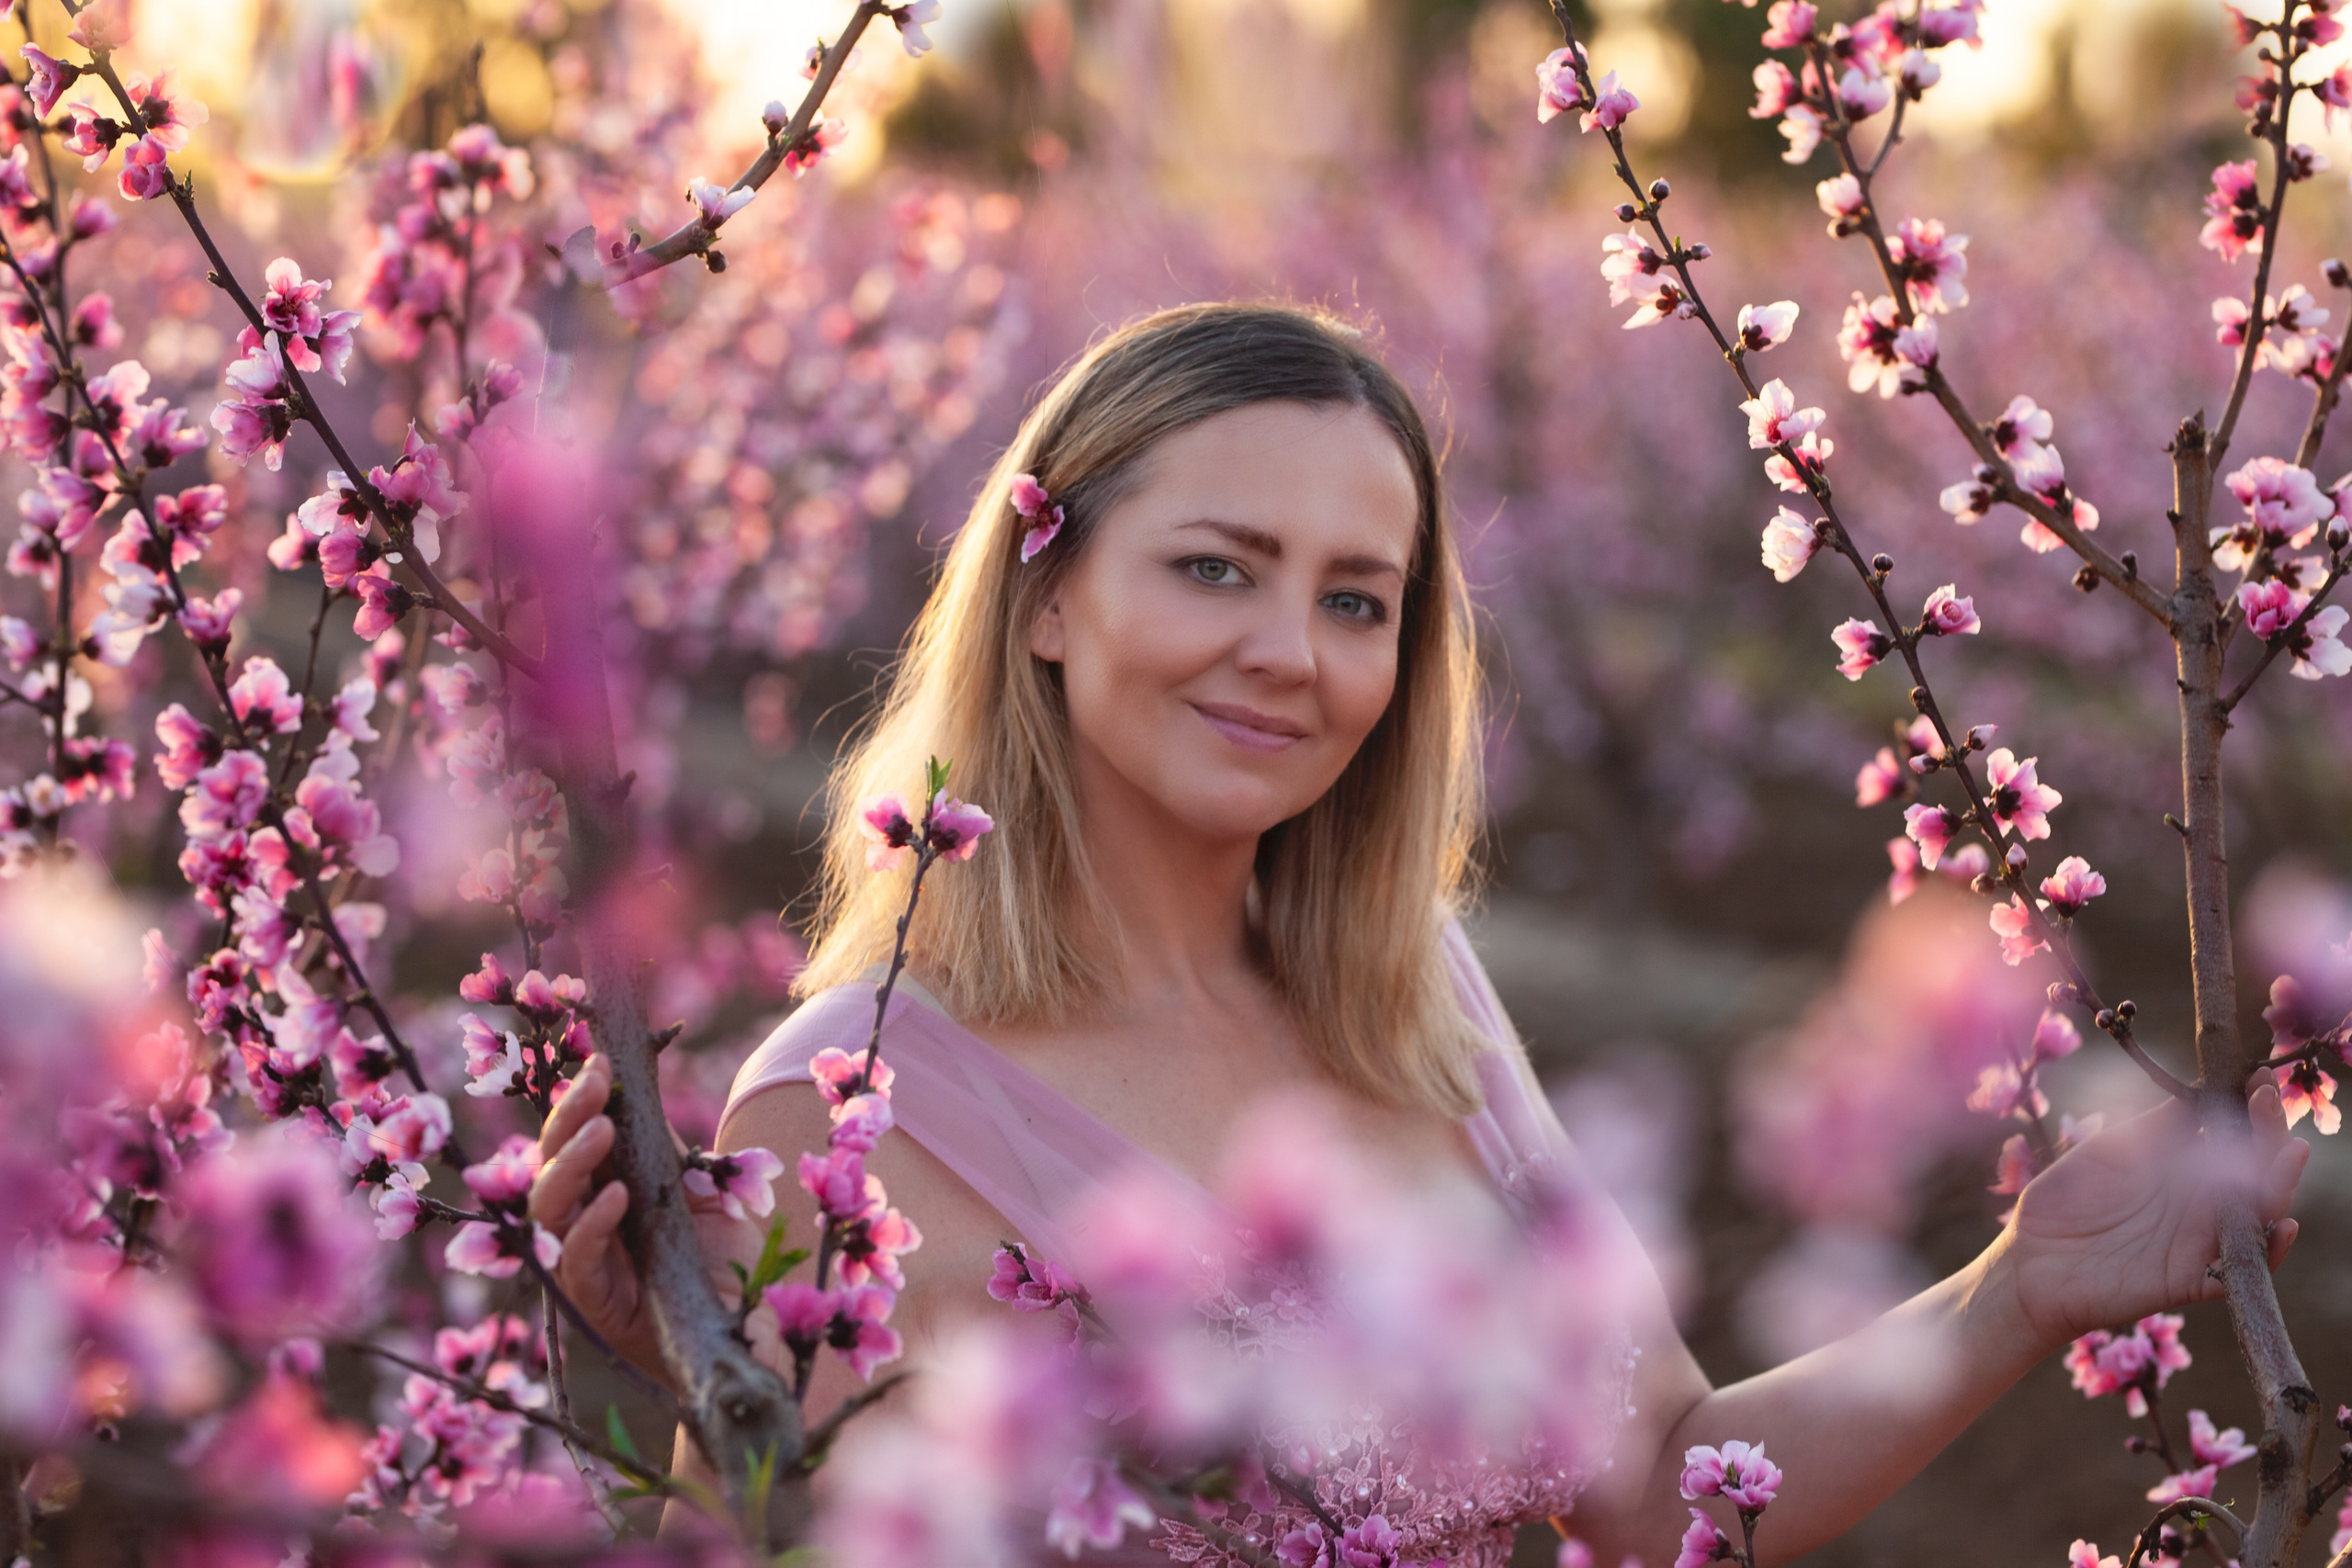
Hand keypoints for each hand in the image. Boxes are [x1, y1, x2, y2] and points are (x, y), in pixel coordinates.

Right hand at [530, 1053, 756, 1383]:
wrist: (754, 1326)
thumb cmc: (726, 1258)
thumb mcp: (703, 1189)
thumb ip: (667, 1149)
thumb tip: (640, 1088)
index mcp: (604, 1192)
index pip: (573, 1141)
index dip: (580, 1101)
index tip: (600, 1060)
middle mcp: (585, 1224)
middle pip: (550, 1166)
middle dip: (568, 1120)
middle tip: (594, 1083)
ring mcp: (586, 1264)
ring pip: (550, 1208)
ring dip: (572, 1163)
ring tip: (600, 1129)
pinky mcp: (597, 1303)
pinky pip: (578, 1261)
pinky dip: (593, 1225)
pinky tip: (616, 1196)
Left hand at [2004, 1070, 2309, 1348]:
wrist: (2031, 1259)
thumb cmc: (2065, 1200)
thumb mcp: (2108, 1150)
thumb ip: (2154, 1127)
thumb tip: (2198, 1090)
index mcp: (2181, 1170)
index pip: (2229, 1136)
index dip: (2247, 1107)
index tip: (2258, 1075)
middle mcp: (2199, 1203)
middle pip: (2254, 1171)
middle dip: (2269, 1135)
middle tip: (2269, 1099)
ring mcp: (2199, 1240)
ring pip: (2259, 1215)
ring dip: (2280, 1183)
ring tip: (2291, 1151)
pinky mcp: (2192, 1279)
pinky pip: (2244, 1270)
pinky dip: (2271, 1251)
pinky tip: (2282, 1225)